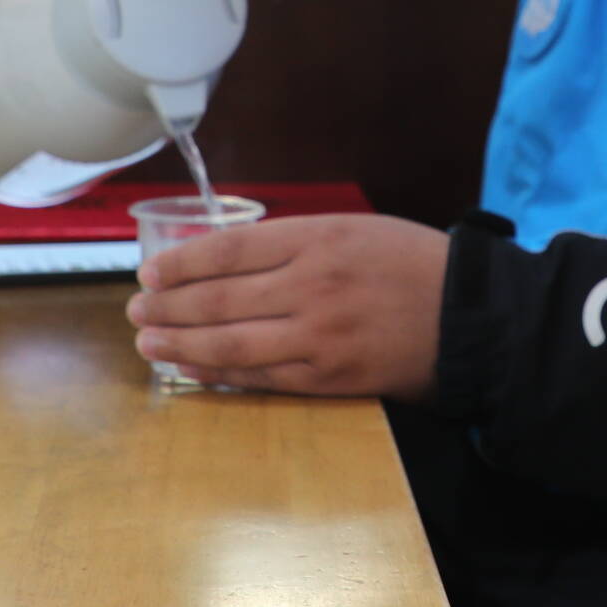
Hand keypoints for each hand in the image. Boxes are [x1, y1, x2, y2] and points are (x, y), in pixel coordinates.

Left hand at [130, 214, 447, 397]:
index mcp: (317, 239)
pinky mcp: (329, 376)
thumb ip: (296, 242)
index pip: (229, 251)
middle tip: (136, 312)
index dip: (182, 264)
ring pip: (232, 342)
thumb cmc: (414, 265)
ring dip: (181, 344)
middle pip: (220, 299)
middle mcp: (311, 286)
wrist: (471, 316)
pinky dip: (221, 373)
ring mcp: (319, 336)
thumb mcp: (355, 229)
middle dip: (169, 307)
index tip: (151, 273)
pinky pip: (262, 376)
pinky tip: (193, 369)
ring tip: (148, 344)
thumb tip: (231, 259)